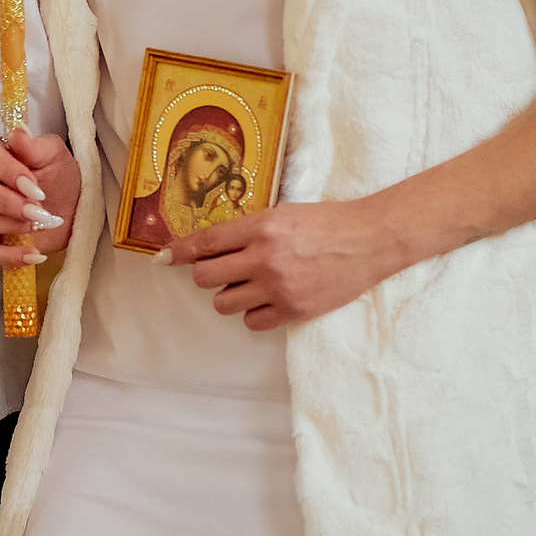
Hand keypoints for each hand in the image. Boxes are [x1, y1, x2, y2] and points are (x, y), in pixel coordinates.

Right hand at [0, 129, 80, 264]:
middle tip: (37, 209)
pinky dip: (7, 256)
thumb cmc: (57, 177)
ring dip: (9, 224)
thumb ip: (35, 145)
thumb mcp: (54, 156)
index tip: (37, 187)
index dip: (9, 171)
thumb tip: (19, 131)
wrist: (70, 209)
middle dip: (6, 200)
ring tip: (39, 224)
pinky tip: (34, 254)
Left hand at [160, 198, 412, 331]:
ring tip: (250, 283)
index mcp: (261, 228)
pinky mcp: (293, 310)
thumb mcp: (283, 213)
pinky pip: (252, 322)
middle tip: (222, 269)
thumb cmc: (327, 222)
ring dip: (230, 294)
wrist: (370, 240)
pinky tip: (268, 299)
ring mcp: (279, 287)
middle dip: (207, 274)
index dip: (180, 252)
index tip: (165, 258)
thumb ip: (248, 230)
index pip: (206, 243)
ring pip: (224, 303)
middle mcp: (265, 258)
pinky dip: (254, 313)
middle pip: (206, 277)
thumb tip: (212, 246)